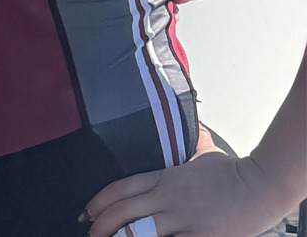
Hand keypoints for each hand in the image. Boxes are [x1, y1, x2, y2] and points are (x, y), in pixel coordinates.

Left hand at [84, 150, 296, 236]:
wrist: (263, 185)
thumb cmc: (234, 171)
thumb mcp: (202, 153)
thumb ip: (187, 144)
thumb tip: (187, 125)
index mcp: (164, 177)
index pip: (119, 188)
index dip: (97, 202)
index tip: (87, 213)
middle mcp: (168, 196)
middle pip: (121, 211)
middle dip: (100, 225)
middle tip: (89, 233)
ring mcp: (184, 217)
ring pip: (138, 231)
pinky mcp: (201, 235)